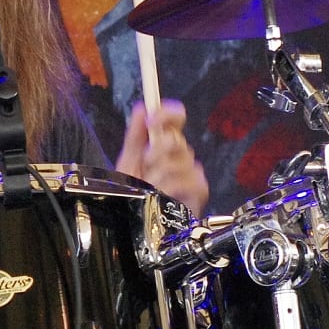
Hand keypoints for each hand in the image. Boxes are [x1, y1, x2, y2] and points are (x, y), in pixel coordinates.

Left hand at [115, 100, 209, 214]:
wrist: (137, 221)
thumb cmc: (133, 192)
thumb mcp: (128, 161)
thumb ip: (135, 135)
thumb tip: (142, 107)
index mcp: (163, 144)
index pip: (176, 118)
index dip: (167, 114)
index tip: (152, 120)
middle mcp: (180, 155)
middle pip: (177, 138)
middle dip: (156, 151)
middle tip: (145, 164)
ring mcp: (191, 172)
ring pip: (182, 159)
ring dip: (160, 173)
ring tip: (150, 185)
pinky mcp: (199, 190)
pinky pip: (190, 178)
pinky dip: (172, 187)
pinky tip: (164, 194)